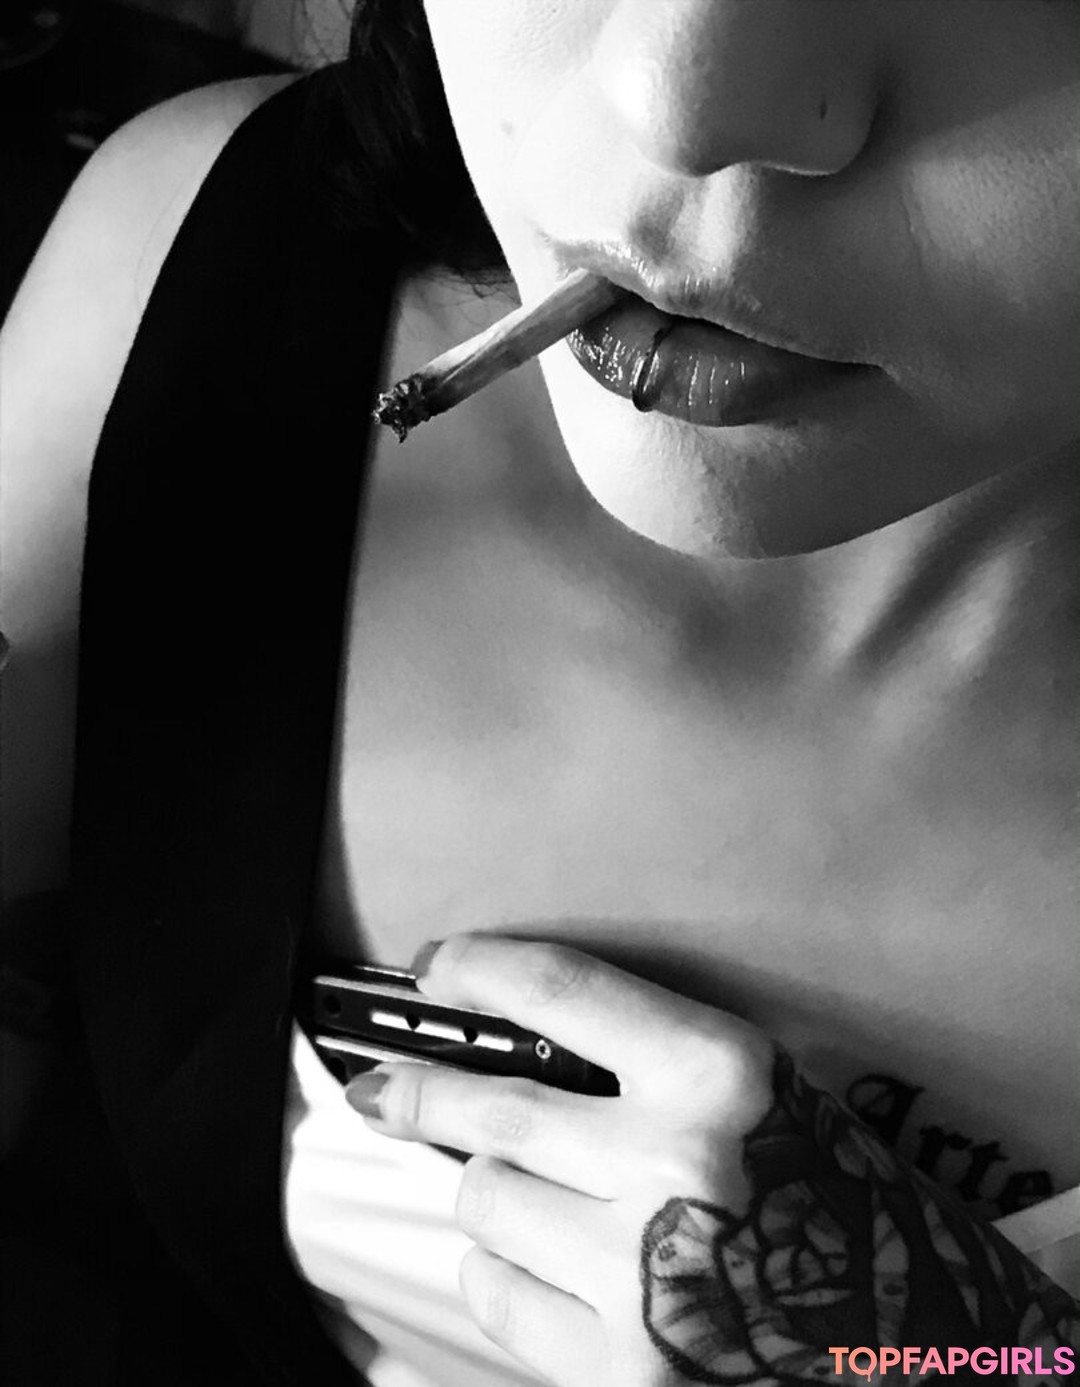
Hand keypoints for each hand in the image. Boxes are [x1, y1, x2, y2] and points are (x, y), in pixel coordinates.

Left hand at [345, 934, 1077, 1385]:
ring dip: (493, 1195)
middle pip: (490, 1107)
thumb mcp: (760, 1097)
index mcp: (721, 1076)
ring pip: (485, 1200)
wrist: (921, 1347)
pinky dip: (503, 1273)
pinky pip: (495, 1293)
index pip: (559, 989)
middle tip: (388, 1090)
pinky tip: (548, 1267)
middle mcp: (677, 1165)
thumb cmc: (834, 1203)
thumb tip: (500, 1052)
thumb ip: (645, 1066)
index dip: (476, 968)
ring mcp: (643, 1276)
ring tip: (541, 1202)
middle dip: (421, 1091)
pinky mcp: (621, 1371)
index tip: (437, 971)